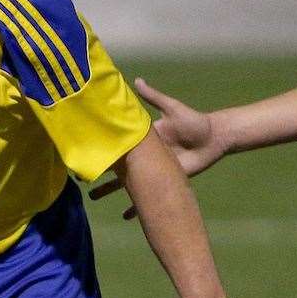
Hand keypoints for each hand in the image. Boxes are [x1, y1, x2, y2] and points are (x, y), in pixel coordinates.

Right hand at [89, 77, 224, 215]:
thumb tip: (135, 80)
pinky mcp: (166, 181)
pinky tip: (125, 216)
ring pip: (129, 184)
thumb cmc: (195, 121)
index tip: (86, 151)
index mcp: (144, 139)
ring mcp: (155, 170)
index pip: (119, 144)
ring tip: (93, 198)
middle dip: (101, 174)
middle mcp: (146, 156)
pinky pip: (149, 196)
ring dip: (112, 192)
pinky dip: (138, 206)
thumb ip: (154, 97)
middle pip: (118, 167)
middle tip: (81, 181)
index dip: (104, 149)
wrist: (215, 139)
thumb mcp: (172, 108)